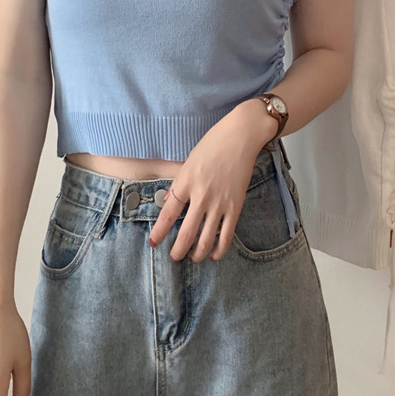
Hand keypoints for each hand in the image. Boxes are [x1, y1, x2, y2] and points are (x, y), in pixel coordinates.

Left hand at [149, 100, 276, 262]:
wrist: (241, 136)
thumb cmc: (213, 144)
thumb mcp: (189, 162)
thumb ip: (180, 184)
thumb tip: (170, 201)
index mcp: (185, 182)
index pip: (168, 214)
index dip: (159, 232)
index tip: (154, 243)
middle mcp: (201, 196)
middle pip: (186, 233)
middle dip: (178, 250)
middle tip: (174, 257)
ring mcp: (220, 202)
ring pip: (206, 238)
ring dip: (197, 253)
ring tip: (193, 258)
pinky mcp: (235, 205)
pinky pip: (226, 234)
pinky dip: (220, 249)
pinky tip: (214, 256)